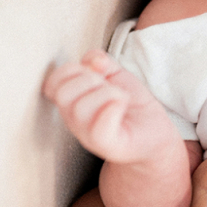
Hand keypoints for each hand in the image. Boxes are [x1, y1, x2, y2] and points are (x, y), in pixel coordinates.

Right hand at [43, 49, 172, 163]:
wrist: (153, 132)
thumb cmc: (130, 104)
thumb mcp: (115, 75)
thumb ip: (101, 62)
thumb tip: (94, 61)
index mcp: (73, 102)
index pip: (54, 82)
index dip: (73, 68)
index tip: (96, 71)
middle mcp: (76, 120)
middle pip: (64, 93)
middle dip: (89, 79)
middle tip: (109, 86)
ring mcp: (90, 135)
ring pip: (81, 108)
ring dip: (109, 93)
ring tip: (122, 98)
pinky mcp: (110, 146)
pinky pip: (99, 131)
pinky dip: (112, 110)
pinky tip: (122, 105)